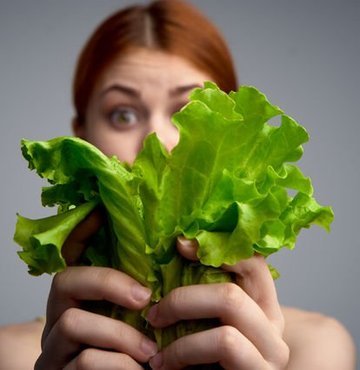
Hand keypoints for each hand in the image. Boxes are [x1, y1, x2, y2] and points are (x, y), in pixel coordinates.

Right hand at [35, 211, 157, 369]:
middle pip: (65, 280)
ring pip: (73, 323)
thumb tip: (181, 246)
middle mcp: (61, 316)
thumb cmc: (143, 353)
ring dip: (119, 335)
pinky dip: (118, 365)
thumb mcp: (144, 318)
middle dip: (107, 283)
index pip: (72, 256)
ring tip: (150, 352)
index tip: (101, 212)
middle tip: (144, 298)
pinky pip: (84, 362)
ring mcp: (55, 347)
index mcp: (83, 298)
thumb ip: (151, 288)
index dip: (82, 232)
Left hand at [147, 238, 288, 369]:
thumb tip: (178, 247)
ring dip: (182, 331)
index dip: (218, 247)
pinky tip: (166, 365)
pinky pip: (224, 343)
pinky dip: (185, 351)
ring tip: (157, 350)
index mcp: (262, 304)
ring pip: (229, 312)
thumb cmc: (206, 361)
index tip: (180, 245)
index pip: (252, 261)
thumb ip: (202, 292)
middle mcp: (273, 326)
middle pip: (231, 291)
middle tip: (153, 315)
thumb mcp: (206, 322)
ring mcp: (269, 353)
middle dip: (183, 299)